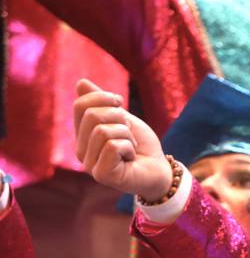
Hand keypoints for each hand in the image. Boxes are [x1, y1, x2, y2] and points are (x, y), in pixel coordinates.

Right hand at [73, 79, 172, 200]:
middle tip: (129, 134)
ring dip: (126, 135)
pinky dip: (129, 147)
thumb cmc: (142, 145)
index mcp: (82, 135)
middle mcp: (81, 150)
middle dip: (120, 119)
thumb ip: (101, 103)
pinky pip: (113, 146)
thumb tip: (81, 83)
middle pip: (92, 116)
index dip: (104, 97)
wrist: (160, 170)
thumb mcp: (123, 119)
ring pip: (103, 131)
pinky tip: (131, 158)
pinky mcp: (102, 175)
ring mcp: (89, 164)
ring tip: (130, 148)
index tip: (120, 104)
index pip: (81, 105)